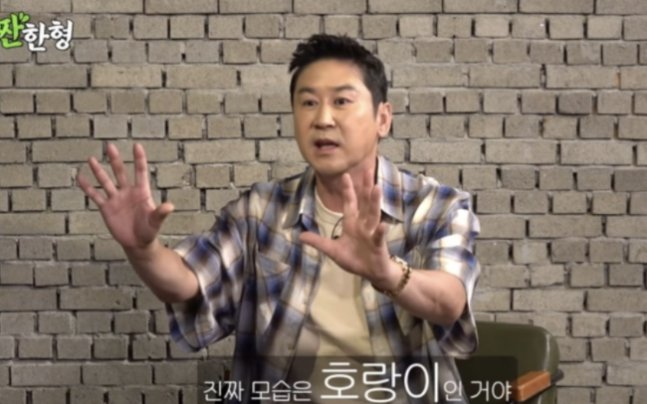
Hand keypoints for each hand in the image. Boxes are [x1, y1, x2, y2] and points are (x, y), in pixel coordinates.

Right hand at [77, 143, 173, 251]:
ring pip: (106, 181)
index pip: (140, 172)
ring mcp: (116, 199)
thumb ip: (161, 213)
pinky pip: (95, 196)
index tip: (137, 146)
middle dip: (116, 160)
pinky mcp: (106, 208)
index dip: (139, 159)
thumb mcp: (156, 222)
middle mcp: (128, 192)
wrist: (137, 243)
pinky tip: (80, 177)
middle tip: (110, 146)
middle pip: (121, 173)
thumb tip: (170, 206)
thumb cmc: (149, 230)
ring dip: (99, 171)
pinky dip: (88, 187)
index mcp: (142, 192)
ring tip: (92, 159)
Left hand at [299, 170, 399, 288]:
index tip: (345, 175)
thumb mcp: (333, 250)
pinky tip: (382, 225)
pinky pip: (379, 237)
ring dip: (374, 202)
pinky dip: (380, 231)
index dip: (347, 190)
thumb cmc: (354, 259)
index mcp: (352, 224)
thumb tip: (300, 236)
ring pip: (373, 215)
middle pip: (364, 203)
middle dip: (365, 187)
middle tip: (367, 170)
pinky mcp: (378, 245)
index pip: (350, 203)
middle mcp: (363, 225)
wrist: (371, 273)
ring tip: (376, 187)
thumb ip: (319, 242)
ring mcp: (372, 234)